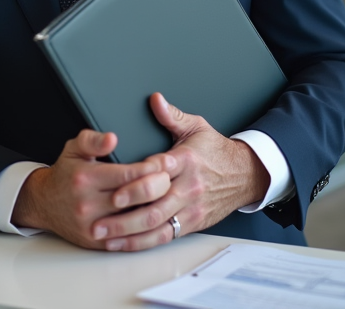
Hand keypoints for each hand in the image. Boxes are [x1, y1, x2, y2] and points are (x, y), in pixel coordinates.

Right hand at [10, 129, 174, 249]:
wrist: (44, 203)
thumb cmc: (65, 174)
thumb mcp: (74, 149)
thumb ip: (93, 140)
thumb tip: (112, 138)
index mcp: (85, 178)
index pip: (128, 174)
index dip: (151, 169)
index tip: (164, 163)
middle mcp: (88, 203)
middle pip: (135, 198)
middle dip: (158, 188)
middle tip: (169, 180)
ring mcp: (93, 225)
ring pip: (135, 221)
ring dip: (155, 210)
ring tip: (166, 198)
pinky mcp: (97, 242)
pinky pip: (128, 238)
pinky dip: (144, 229)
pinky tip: (154, 218)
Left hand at [93, 93, 269, 251]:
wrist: (246, 175)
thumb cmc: (216, 151)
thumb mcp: (197, 127)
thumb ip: (172, 116)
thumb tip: (154, 99)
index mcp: (186, 162)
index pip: (158, 172)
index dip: (136, 182)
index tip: (114, 188)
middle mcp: (188, 188)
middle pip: (155, 205)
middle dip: (125, 214)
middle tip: (98, 218)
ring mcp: (190, 209)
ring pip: (157, 226)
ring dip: (128, 233)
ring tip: (103, 235)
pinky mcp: (192, 224)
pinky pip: (165, 237)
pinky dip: (142, 242)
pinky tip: (122, 243)